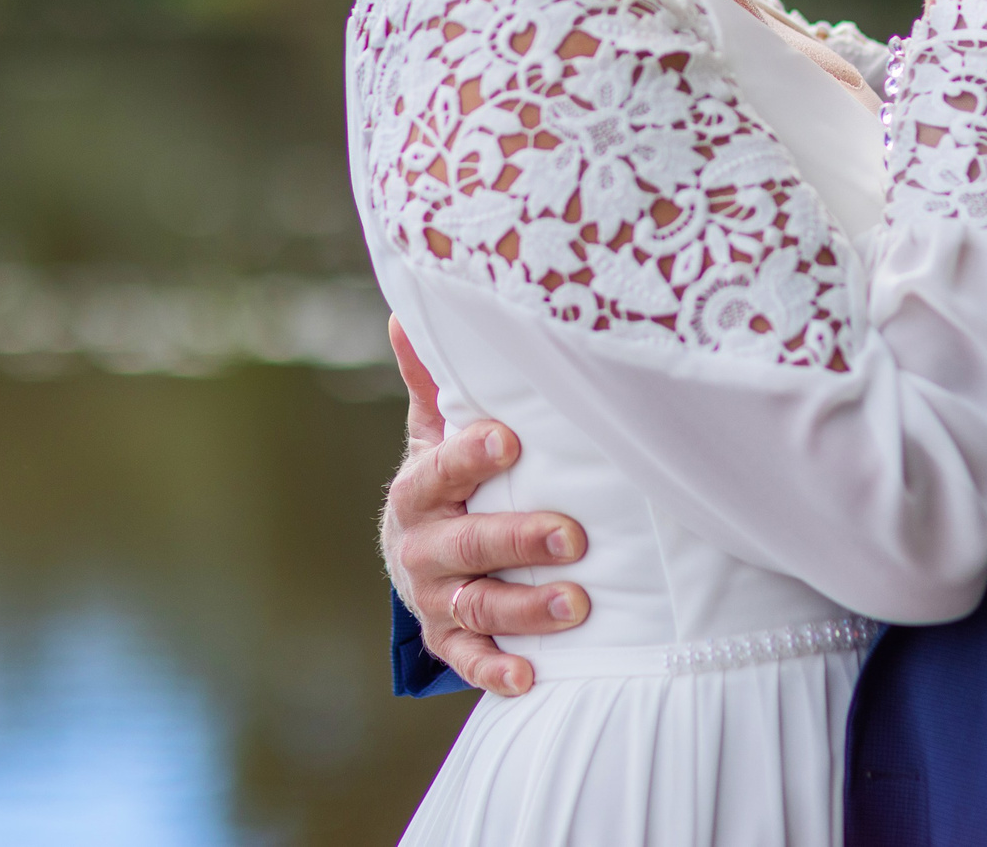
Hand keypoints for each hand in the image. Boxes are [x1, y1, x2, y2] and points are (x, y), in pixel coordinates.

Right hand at [381, 316, 591, 697]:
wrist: (418, 556)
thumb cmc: (446, 481)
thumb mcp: (433, 434)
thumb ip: (431, 382)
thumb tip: (409, 311)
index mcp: (418, 490)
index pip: (439, 472)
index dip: (469, 457)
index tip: (509, 440)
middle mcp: (421, 547)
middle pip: (466, 544)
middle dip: (518, 539)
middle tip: (572, 535)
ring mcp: (435, 599)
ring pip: (477, 606)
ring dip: (525, 609)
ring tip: (578, 603)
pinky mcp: (449, 641)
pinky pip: (469, 662)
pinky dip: (496, 672)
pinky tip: (530, 676)